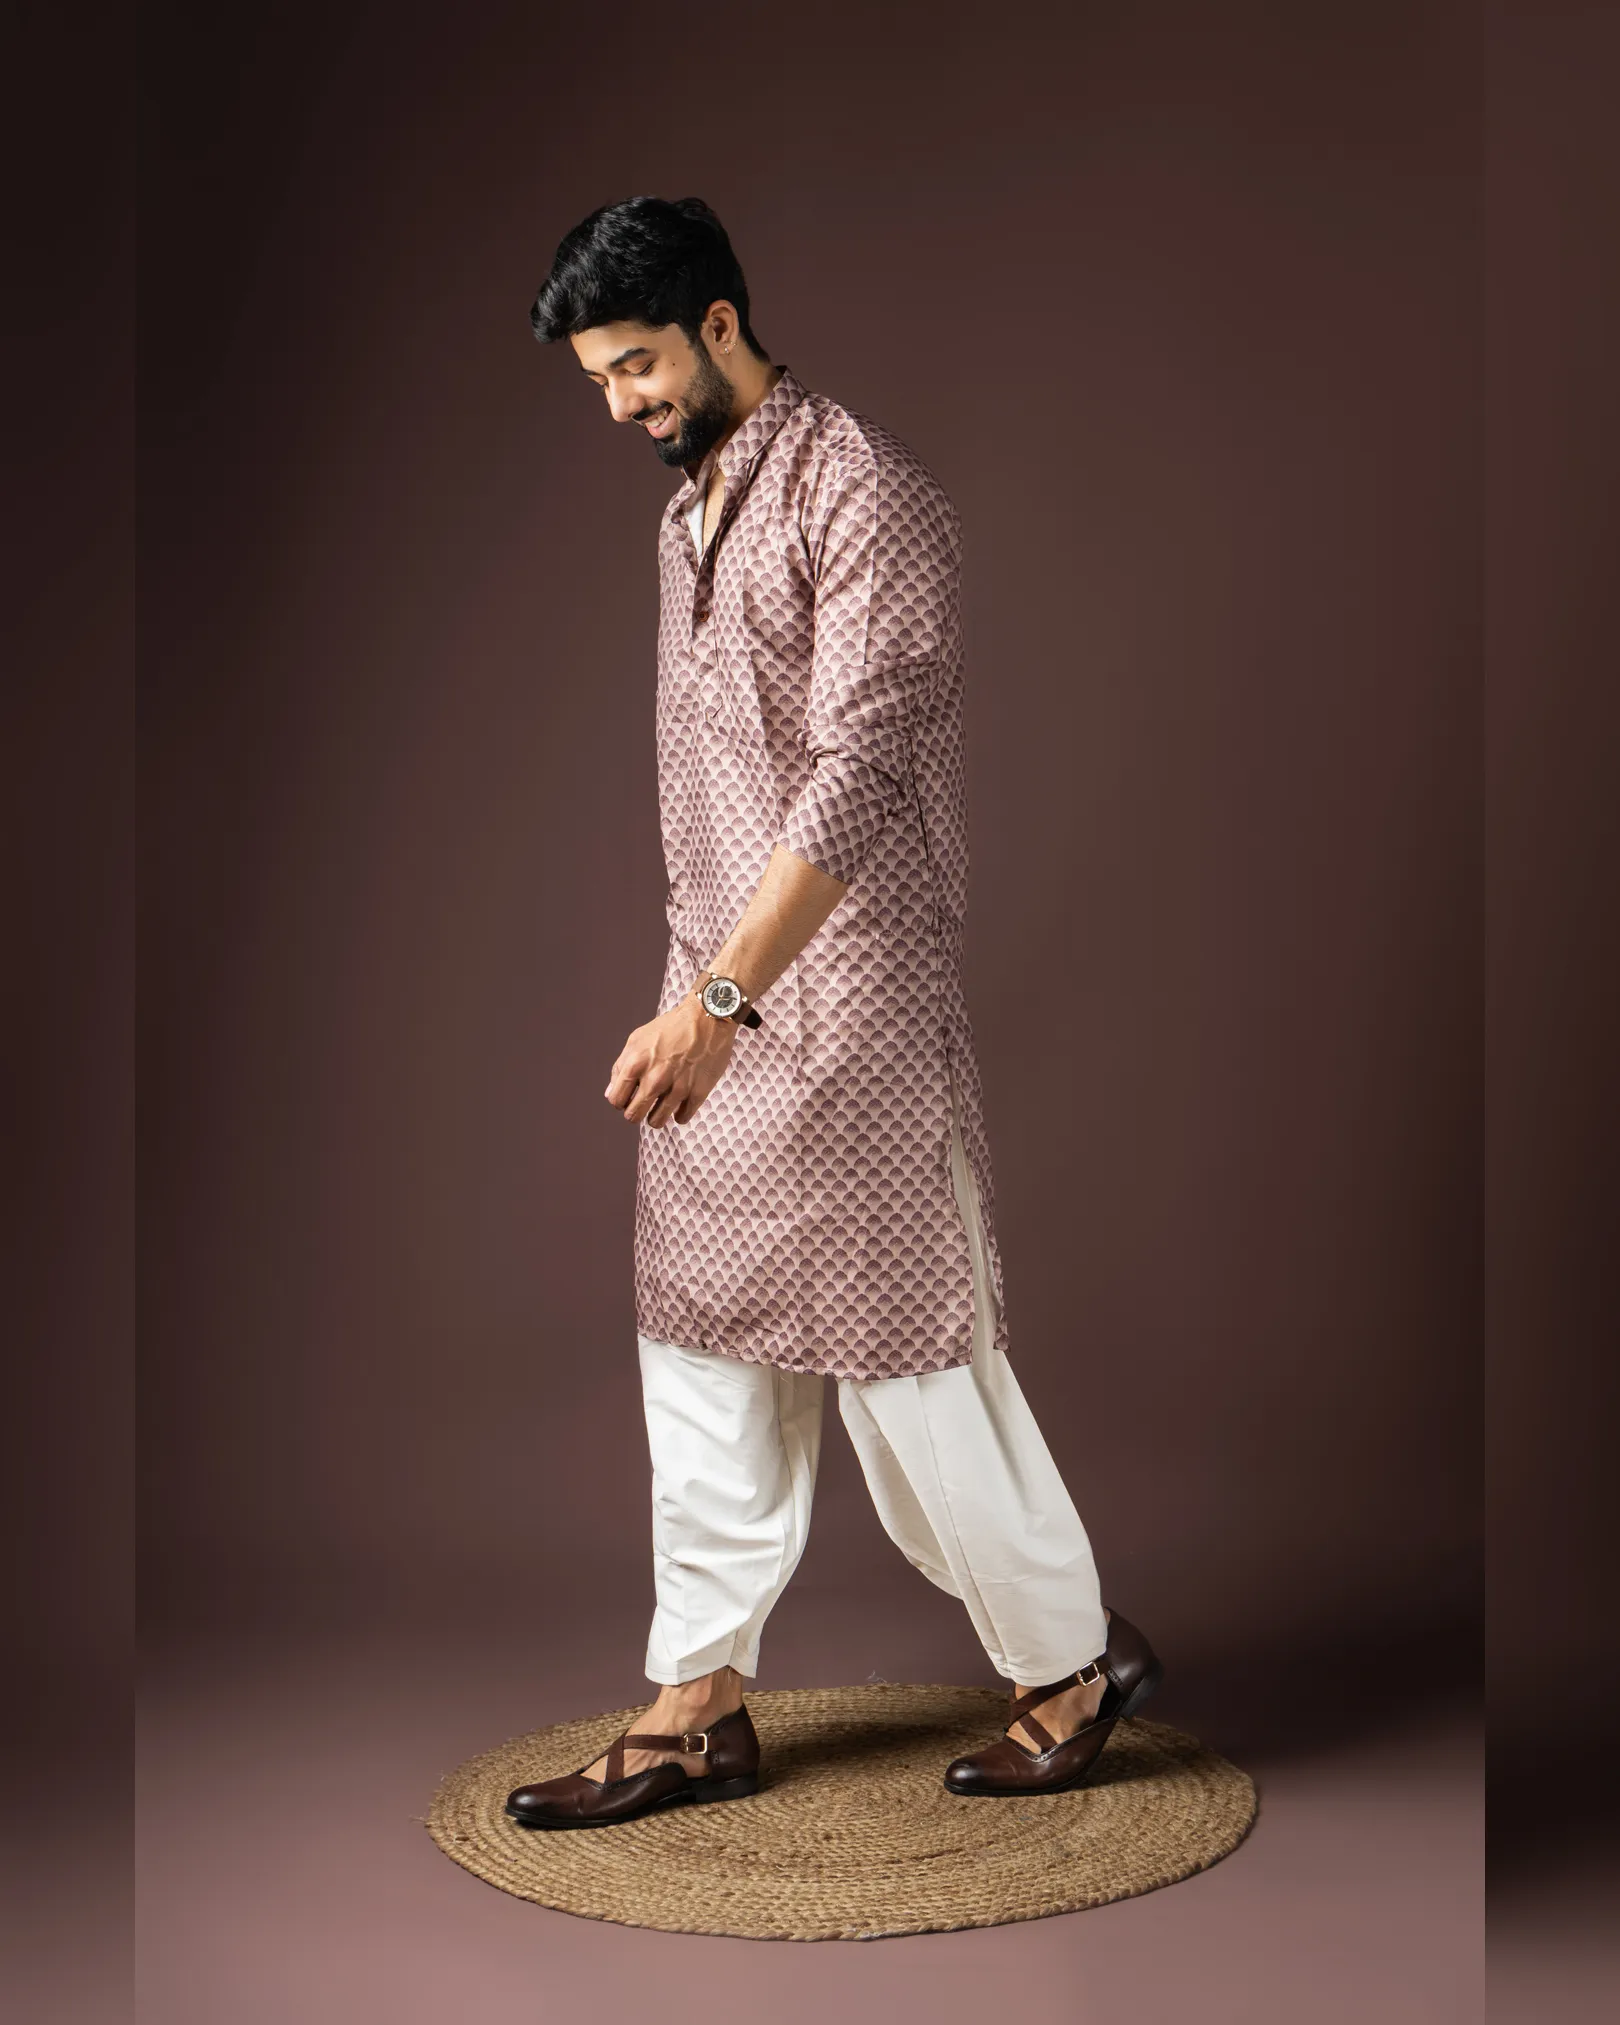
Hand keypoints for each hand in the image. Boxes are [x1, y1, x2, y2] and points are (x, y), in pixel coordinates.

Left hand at [605, 995, 736, 1127]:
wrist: (707, 1018)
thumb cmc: (671, 1027)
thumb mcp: (637, 1039)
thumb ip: (620, 1067)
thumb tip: (611, 1093)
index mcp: (636, 1064)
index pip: (616, 1100)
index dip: (621, 1101)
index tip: (630, 1097)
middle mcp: (655, 1079)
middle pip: (633, 1116)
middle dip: (636, 1112)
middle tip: (644, 1104)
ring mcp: (677, 1088)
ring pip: (657, 1121)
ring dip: (656, 1116)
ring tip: (662, 1105)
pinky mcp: (698, 1092)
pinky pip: (682, 1118)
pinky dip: (680, 1113)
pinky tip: (681, 1102)